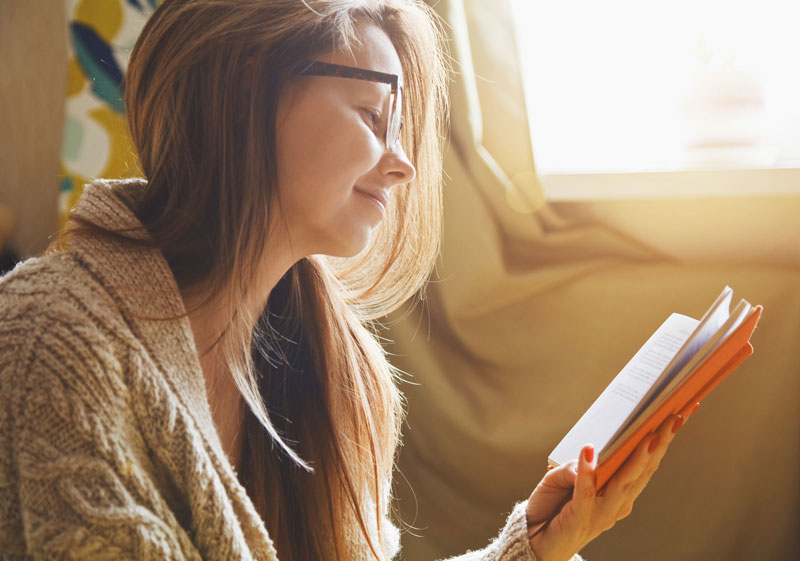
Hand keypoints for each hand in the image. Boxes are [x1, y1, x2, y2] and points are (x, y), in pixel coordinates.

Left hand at [525, 411, 691, 560]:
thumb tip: (589, 454)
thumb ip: (579, 467)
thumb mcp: (563, 479)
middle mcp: (617, 503)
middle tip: (676, 416)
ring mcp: (601, 512)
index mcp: (620, 493)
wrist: (534, 543)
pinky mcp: (580, 516)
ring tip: (651, 434)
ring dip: (638, 457)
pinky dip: (588, 470)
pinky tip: (589, 450)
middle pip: (643, 469)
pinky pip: (585, 491)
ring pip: (625, 480)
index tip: (680, 413)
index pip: (646, 463)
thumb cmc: (552, 508)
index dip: (664, 440)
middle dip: (661, 442)